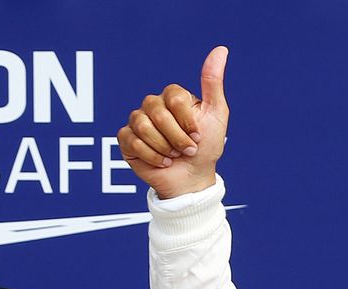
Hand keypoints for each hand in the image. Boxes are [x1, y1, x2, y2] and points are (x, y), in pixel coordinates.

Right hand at [118, 47, 229, 198]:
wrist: (192, 178)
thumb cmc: (206, 147)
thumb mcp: (216, 114)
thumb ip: (213, 82)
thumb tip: (221, 49)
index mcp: (172, 96)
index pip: (174, 98)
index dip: (187, 121)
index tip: (198, 135)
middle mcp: (153, 105)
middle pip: (157, 113)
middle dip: (177, 138)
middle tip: (188, 150)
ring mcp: (138, 121)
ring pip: (143, 127)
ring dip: (164, 148)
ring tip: (173, 156)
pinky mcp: (126, 139)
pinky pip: (131, 141)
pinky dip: (151, 156)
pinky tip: (161, 162)